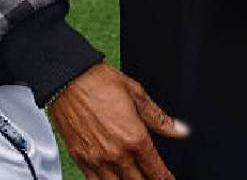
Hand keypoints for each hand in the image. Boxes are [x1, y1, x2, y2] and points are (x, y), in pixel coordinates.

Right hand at [50, 64, 189, 179]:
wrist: (67, 77)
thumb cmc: (98, 80)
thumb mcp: (135, 93)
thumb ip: (158, 118)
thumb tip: (180, 130)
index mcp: (134, 137)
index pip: (157, 172)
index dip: (166, 179)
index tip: (169, 179)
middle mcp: (117, 153)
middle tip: (151, 177)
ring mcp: (97, 159)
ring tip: (133, 177)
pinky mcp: (80, 159)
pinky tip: (111, 179)